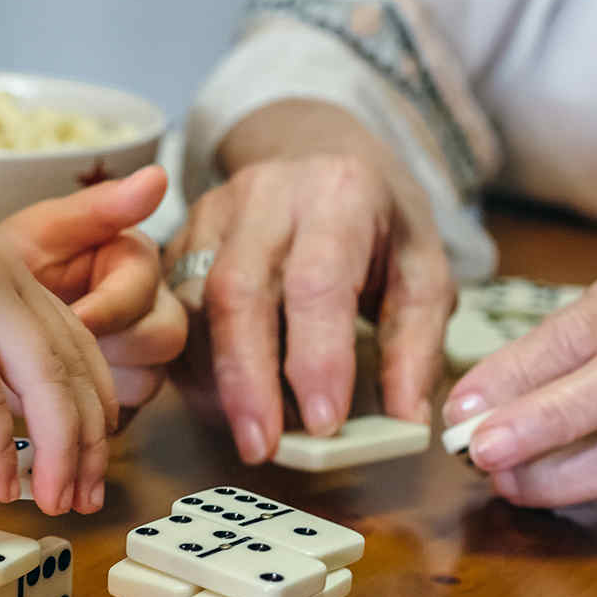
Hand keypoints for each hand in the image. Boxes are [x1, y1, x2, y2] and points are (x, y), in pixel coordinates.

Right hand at [0, 134, 118, 514]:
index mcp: (2, 274)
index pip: (75, 343)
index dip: (90, 405)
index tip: (86, 458)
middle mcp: (3, 278)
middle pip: (74, 368)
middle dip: (89, 439)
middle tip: (85, 495)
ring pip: (46, 382)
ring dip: (60, 451)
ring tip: (55, 500)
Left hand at [0, 165, 186, 408]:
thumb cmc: (14, 264)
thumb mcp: (43, 231)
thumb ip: (98, 208)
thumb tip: (157, 176)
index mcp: (136, 263)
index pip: (144, 291)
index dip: (106, 310)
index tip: (71, 319)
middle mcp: (151, 308)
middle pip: (162, 339)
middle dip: (108, 349)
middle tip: (54, 351)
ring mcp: (140, 355)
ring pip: (147, 381)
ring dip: (98, 383)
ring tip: (47, 369)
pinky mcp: (122, 392)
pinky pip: (124, 414)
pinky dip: (88, 413)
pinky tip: (56, 399)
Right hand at [166, 100, 453, 462]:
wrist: (315, 149)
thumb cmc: (377, 218)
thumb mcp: (424, 266)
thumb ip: (417, 341)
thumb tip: (406, 418)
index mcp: (337, 194)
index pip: (317, 281)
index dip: (316, 356)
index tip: (324, 423)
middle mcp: (264, 196)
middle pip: (236, 292)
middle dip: (245, 379)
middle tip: (262, 446)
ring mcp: (210, 213)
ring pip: (191, 304)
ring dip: (213, 378)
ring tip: (246, 430)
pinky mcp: (178, 237)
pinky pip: (172, 309)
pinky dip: (192, 363)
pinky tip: (221, 401)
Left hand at [442, 252, 596, 509]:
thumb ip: (561, 336)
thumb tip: (480, 395)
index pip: (583, 332)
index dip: (517, 371)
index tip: (462, 403)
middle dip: (540, 426)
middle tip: (477, 449)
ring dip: (558, 479)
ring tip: (503, 479)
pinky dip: (590, 497)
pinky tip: (549, 491)